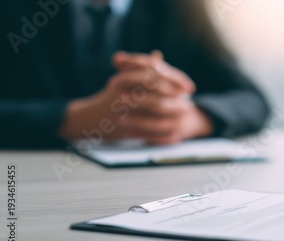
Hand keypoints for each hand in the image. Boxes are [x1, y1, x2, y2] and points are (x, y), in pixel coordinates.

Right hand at [59, 51, 212, 143]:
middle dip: (176, 97)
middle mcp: (123, 94)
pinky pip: (149, 132)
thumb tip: (158, 56)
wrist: (87, 119)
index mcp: (124, 80)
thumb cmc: (109, 98)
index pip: (155, 76)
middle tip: (190, 100)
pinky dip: (165, 133)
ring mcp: (123, 113)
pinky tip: (177, 134)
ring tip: (187, 113)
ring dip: (173, 113)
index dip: (175, 80)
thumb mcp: (123, 80)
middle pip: (156, 92)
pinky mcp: (124, 130)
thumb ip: (141, 68)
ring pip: (154, 112)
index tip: (189, 86)